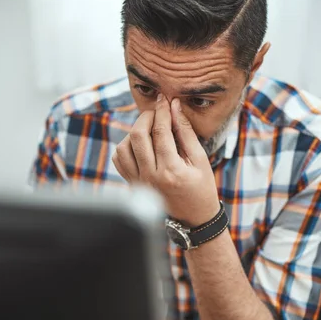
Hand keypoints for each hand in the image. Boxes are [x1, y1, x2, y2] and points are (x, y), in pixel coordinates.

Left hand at [112, 94, 220, 225]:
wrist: (193, 219)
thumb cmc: (201, 188)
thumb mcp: (201, 160)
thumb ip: (186, 132)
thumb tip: (175, 107)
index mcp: (171, 171)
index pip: (161, 132)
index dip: (162, 111)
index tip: (164, 99)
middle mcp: (151, 177)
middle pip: (137, 136)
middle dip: (146, 117)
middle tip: (156, 111)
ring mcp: (139, 182)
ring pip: (123, 147)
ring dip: (134, 132)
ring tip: (148, 128)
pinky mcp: (132, 185)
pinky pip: (119, 160)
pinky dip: (125, 147)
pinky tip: (139, 144)